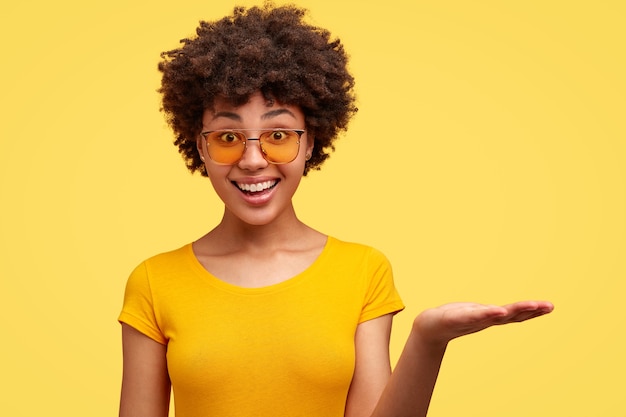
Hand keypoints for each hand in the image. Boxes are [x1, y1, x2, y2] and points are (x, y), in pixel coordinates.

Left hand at [412, 301, 553, 346]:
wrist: (430, 327)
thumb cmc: (454, 319)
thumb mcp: (476, 314)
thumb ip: (491, 314)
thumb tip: (505, 312)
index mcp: (491, 317)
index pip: (516, 314)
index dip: (533, 311)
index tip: (550, 306)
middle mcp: (485, 319)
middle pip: (511, 315)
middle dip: (530, 310)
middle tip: (548, 306)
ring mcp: (472, 320)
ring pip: (496, 315)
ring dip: (513, 310)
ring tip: (530, 305)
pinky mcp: (457, 319)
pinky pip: (474, 316)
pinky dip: (487, 314)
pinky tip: (498, 311)